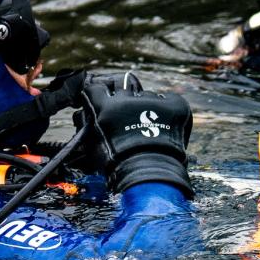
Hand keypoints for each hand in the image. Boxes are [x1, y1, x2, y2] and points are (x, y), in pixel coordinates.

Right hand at [76, 72, 193, 196]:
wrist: (149, 174)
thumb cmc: (117, 166)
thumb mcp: (93, 145)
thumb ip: (89, 125)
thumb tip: (86, 115)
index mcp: (104, 107)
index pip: (96, 87)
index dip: (101, 93)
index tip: (105, 99)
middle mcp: (127, 99)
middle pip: (124, 86)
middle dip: (125, 99)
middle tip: (129, 115)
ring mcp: (152, 101)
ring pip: (147, 95)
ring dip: (147, 107)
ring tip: (150, 128)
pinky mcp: (174, 106)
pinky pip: (170, 100)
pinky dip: (168, 110)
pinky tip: (166, 126)